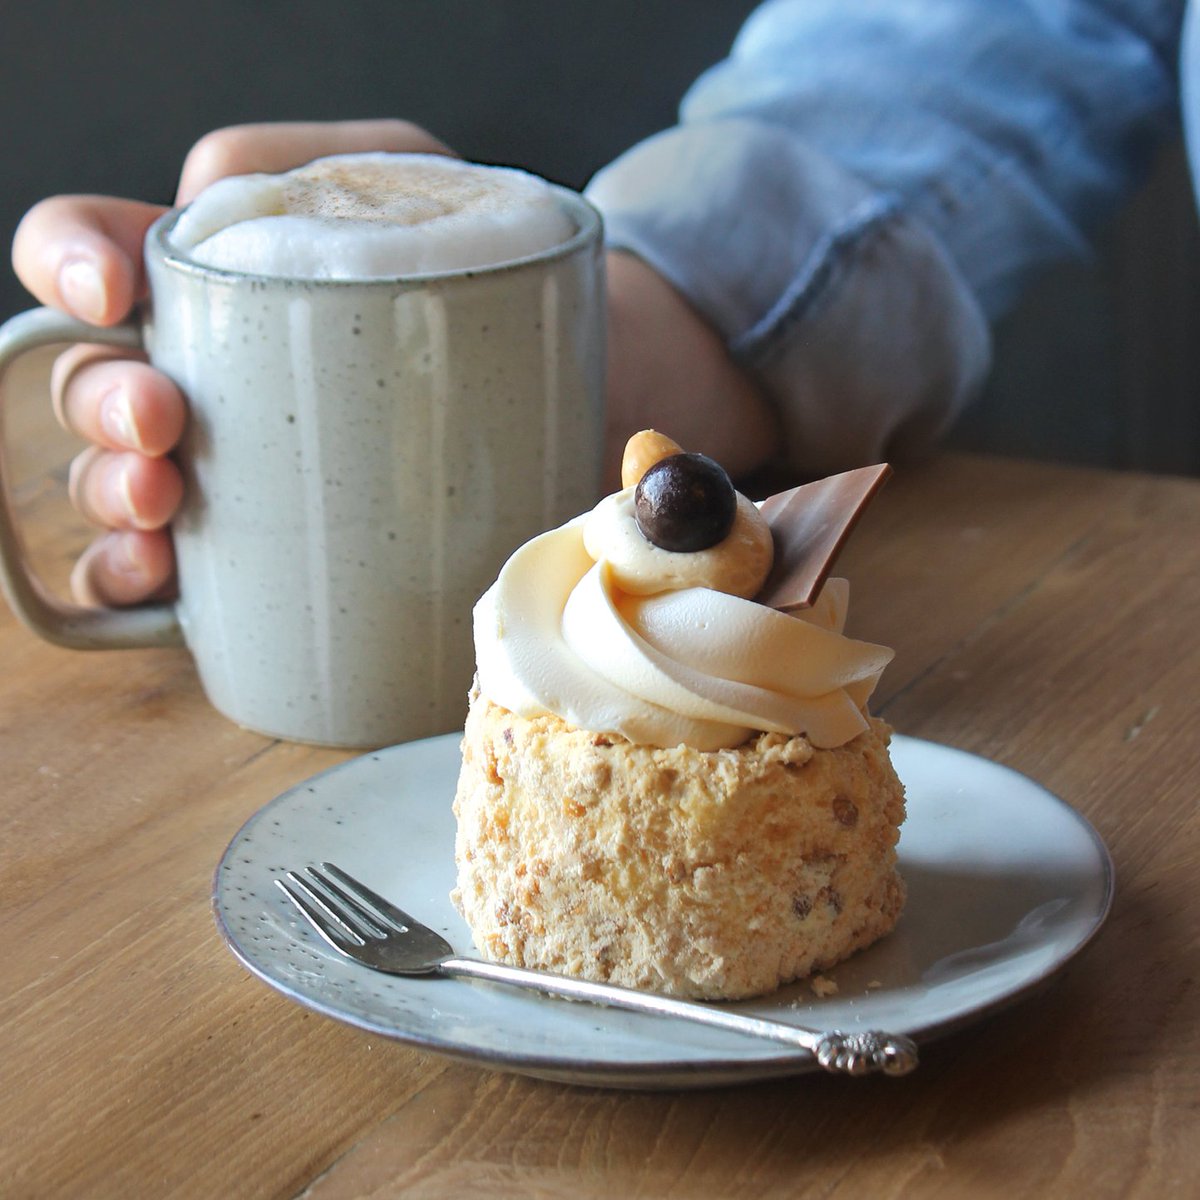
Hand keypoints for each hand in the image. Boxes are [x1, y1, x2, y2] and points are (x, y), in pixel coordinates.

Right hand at [11, 119, 776, 606]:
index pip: (97, 248)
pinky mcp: (287, 549)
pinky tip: (160, 587)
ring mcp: (247, 469)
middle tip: (164, 423)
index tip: (116, 289)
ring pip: (123, 483)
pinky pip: (182, 577)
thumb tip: (211, 194)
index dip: (73, 260)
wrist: (597, 376)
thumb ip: (330, 168)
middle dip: (107, 404)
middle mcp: (217, 375)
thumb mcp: (428, 185)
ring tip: (165, 504)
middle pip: (100, 384)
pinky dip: (143, 585)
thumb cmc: (502, 276)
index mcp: (230, 277)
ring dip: (113, 497)